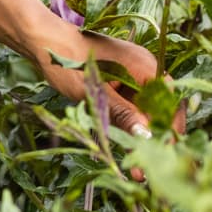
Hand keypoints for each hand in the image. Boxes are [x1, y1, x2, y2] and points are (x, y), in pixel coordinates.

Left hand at [26, 17, 183, 169]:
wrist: (42, 42)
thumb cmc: (68, 60)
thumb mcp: (95, 92)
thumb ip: (123, 114)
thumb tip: (146, 136)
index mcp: (145, 66)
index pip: (170, 101)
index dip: (170, 127)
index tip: (165, 152)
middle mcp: (144, 71)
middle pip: (159, 109)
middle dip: (155, 138)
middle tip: (150, 168)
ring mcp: (131, 78)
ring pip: (143, 112)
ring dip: (140, 137)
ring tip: (137, 169)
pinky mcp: (118, 85)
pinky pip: (129, 109)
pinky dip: (127, 127)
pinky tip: (124, 148)